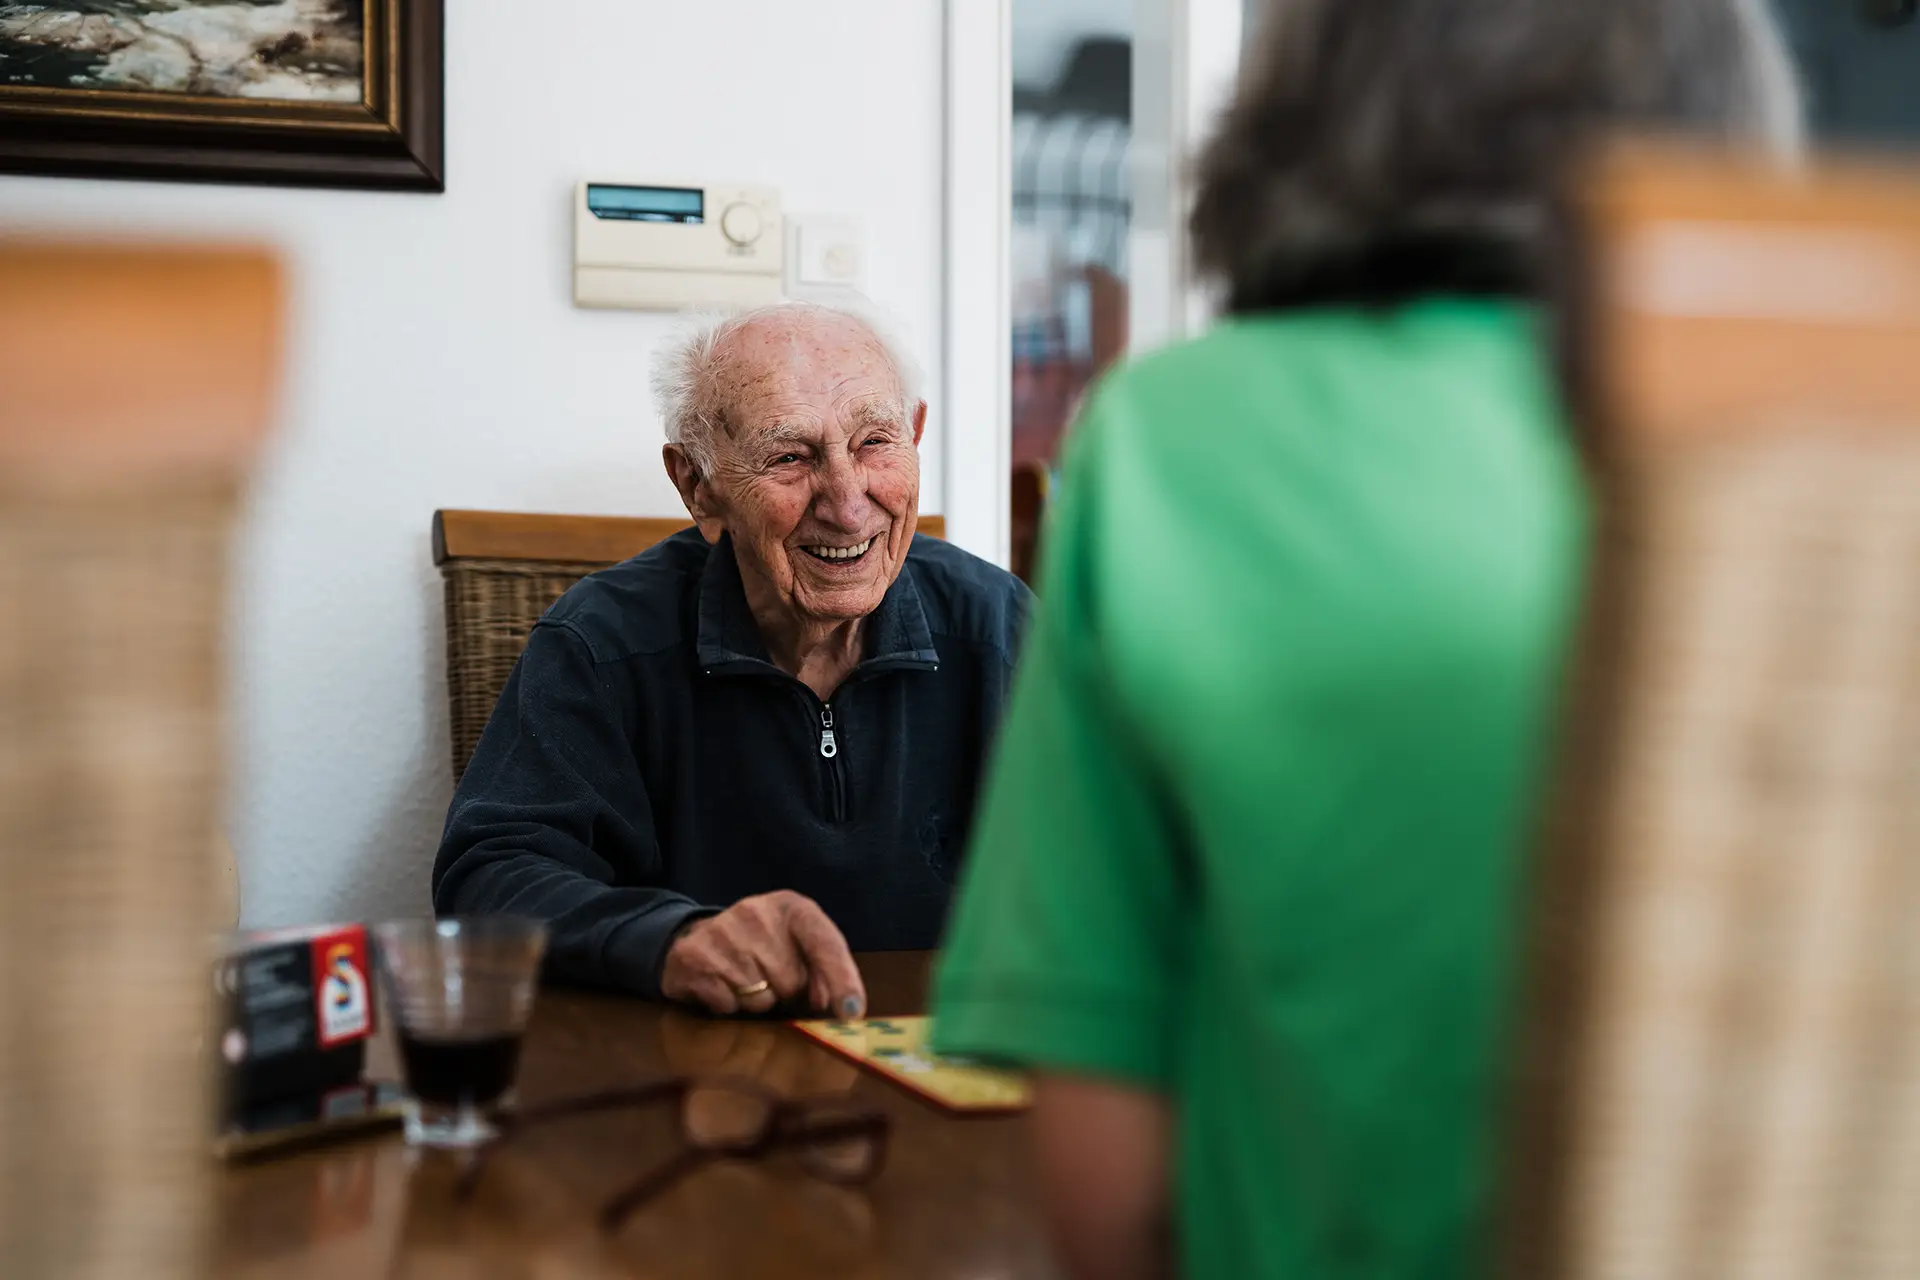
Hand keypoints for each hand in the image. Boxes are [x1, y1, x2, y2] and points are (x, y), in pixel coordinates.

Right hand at [661, 891, 866, 1018]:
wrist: (698, 935)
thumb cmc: (762, 943)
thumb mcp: (798, 943)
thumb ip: (823, 969)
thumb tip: (827, 1002)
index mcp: (791, 907)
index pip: (824, 942)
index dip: (842, 978)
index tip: (852, 1012)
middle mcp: (755, 912)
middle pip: (790, 981)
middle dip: (785, 990)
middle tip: (769, 976)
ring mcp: (721, 932)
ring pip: (758, 998)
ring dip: (755, 1000)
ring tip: (743, 979)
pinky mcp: (692, 956)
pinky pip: (727, 1004)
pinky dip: (727, 1004)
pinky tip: (721, 984)